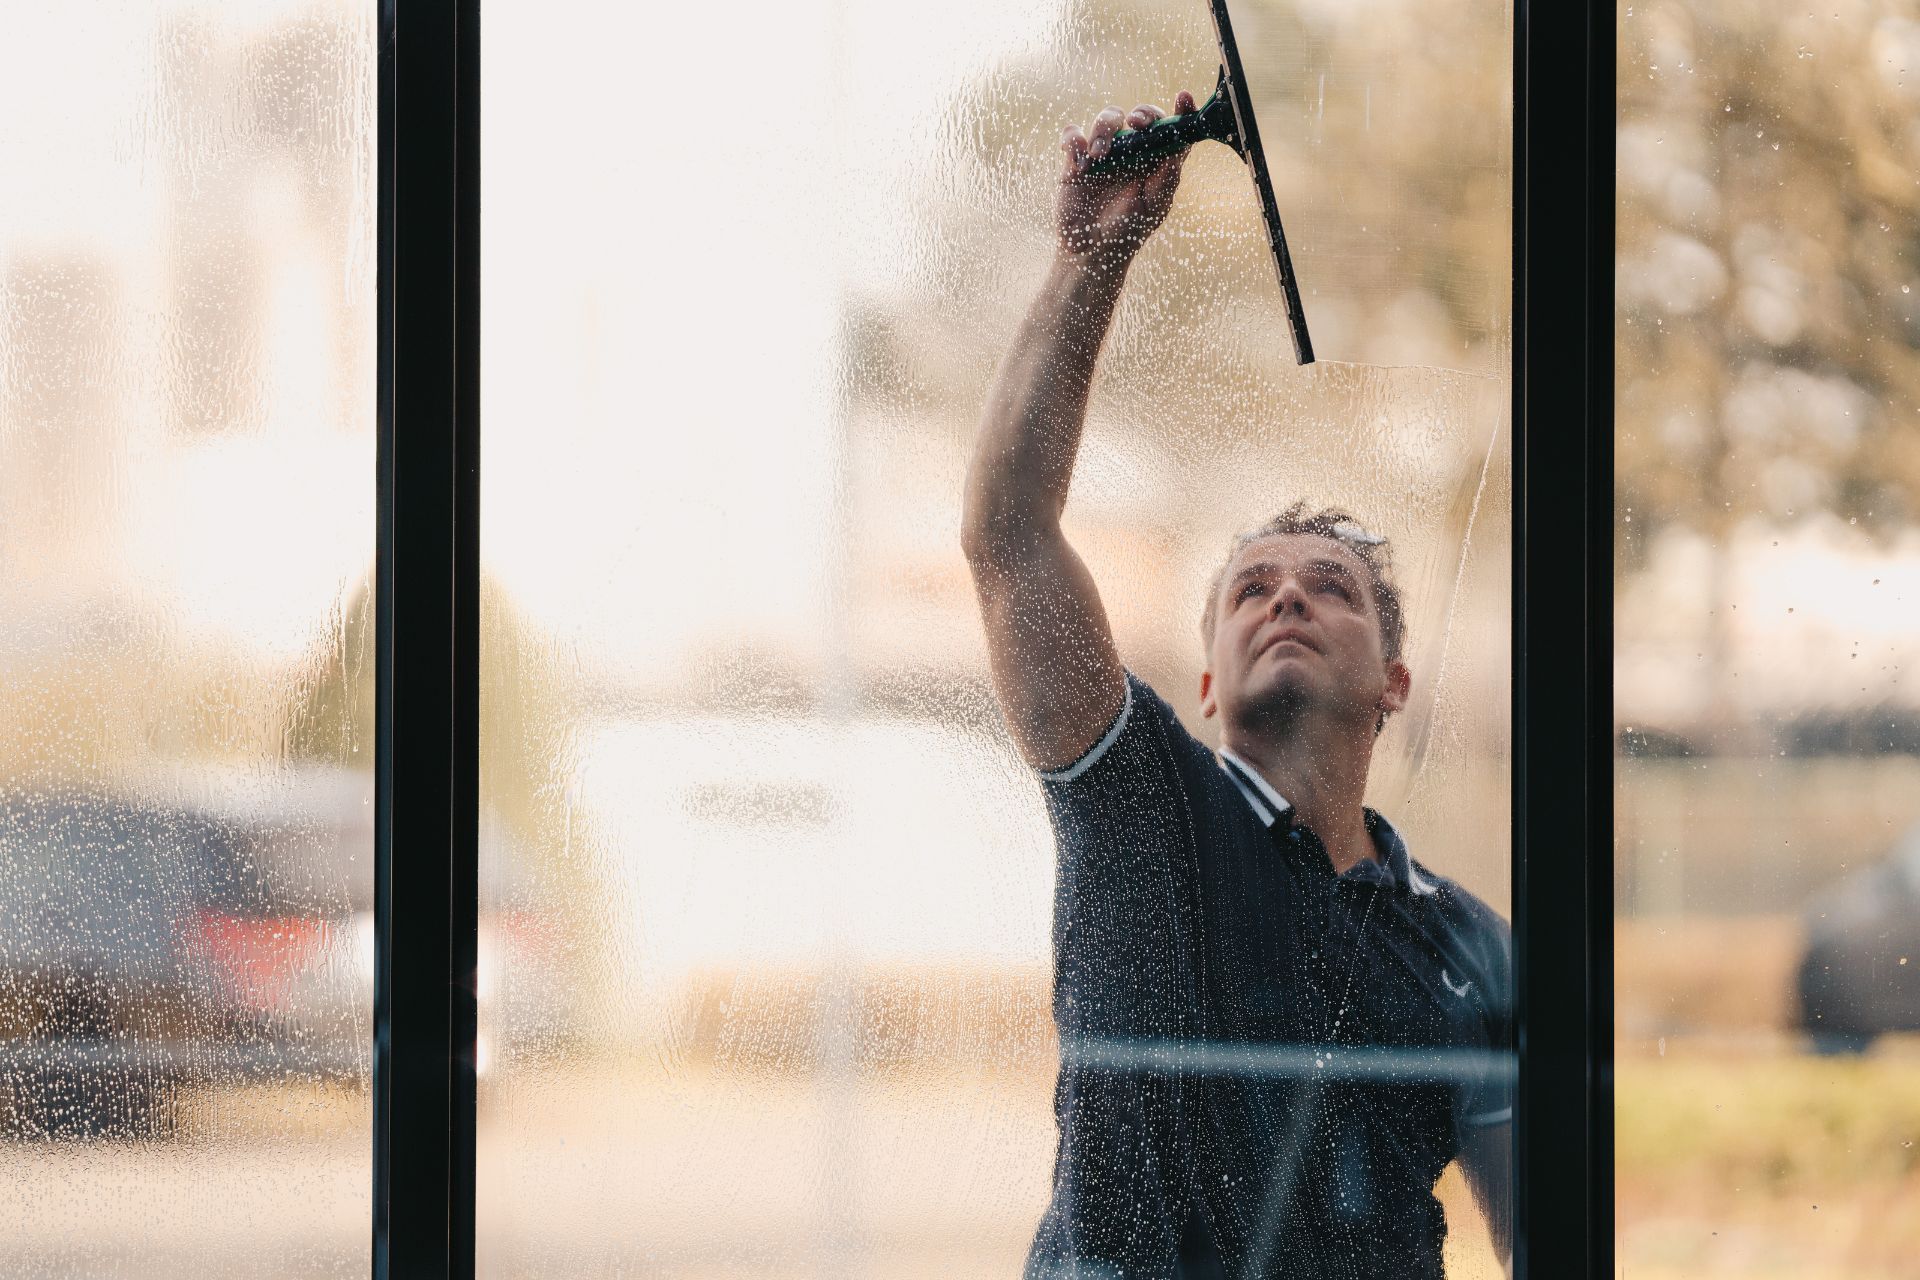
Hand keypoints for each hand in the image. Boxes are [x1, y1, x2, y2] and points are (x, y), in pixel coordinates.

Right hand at [1056, 91, 1196, 265]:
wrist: (1091, 251)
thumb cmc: (1127, 230)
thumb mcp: (1154, 205)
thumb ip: (1169, 175)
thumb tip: (1181, 143)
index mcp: (1155, 160)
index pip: (1171, 127)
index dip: (1180, 109)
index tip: (1183, 96)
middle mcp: (1132, 151)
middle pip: (1140, 115)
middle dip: (1140, 113)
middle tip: (1136, 124)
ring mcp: (1104, 152)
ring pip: (1107, 118)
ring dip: (1104, 129)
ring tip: (1100, 155)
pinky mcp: (1076, 159)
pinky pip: (1073, 134)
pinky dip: (1074, 140)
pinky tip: (1080, 162)